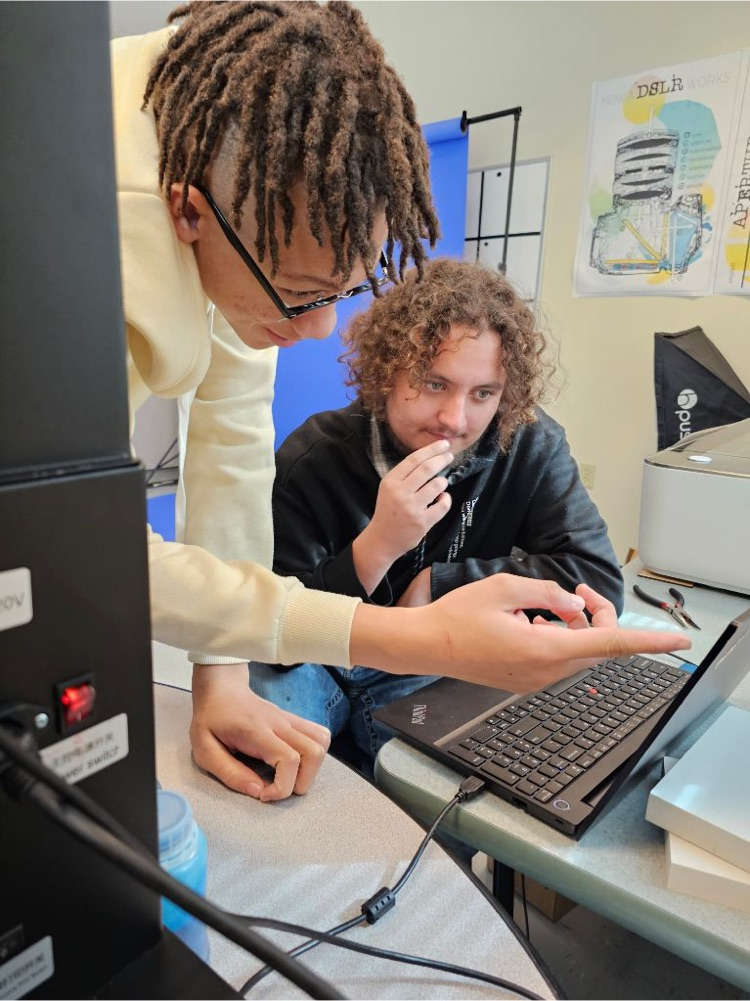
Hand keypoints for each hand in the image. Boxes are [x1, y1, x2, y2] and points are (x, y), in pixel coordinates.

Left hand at [190, 663, 329, 801]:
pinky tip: (294, 762)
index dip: (282, 787)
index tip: (262, 794)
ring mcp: (290, 720)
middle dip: (302, 782)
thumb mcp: (205, 750)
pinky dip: (313, 754)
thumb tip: (257, 791)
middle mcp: (280, 723)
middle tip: (278, 787)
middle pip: (314, 753)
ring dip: (312, 767)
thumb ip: (230, 773)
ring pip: (322, 742)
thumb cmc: (210, 719)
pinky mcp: (294, 720)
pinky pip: (319, 735)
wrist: (221, 689)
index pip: (289, 759)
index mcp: (257, 731)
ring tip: (289, 777)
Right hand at [350, 574, 691, 693]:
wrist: (428, 645)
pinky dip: (560, 637)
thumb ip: (549, 592)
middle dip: (599, 617)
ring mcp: (536, 680)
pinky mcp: (527, 681)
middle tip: (578, 591)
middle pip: (596, 646)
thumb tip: (573, 605)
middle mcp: (545, 672)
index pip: (608, 645)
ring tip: (548, 604)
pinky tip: (534, 621)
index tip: (678, 642)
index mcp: (543, 649)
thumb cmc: (459, 616)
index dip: (647, 642)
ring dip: (578, 627)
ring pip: (579, 653)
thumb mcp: (506, 587)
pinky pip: (560, 658)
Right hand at [353, 440, 452, 593]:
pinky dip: (446, 499)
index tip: (444, 445)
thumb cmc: (388, 510)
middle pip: (427, 469)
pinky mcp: (422, 522)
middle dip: (442, 459)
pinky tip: (442, 499)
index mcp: (390, 481)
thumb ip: (406, 475)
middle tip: (449, 456)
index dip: (431, 449)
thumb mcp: (389, 488)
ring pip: (437, 485)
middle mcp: (400, 493)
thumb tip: (431, 458)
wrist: (382, 539)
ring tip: (440, 484)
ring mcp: (412, 508)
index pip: (414, 459)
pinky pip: (443, 505)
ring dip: (442, 482)